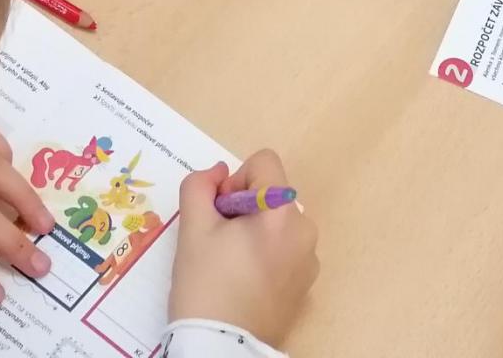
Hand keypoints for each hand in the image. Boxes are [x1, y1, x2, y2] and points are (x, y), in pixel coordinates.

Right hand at [169, 149, 318, 347]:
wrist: (221, 349)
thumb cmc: (206, 286)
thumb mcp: (192, 229)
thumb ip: (199, 186)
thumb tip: (218, 172)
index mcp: (283, 211)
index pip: (264, 163)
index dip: (234, 180)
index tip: (219, 213)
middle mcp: (305, 229)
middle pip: (271, 193)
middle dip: (243, 208)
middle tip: (219, 242)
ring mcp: (309, 258)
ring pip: (277, 222)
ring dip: (254, 231)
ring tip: (230, 264)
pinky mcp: (306, 282)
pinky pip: (286, 249)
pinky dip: (266, 254)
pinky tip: (244, 281)